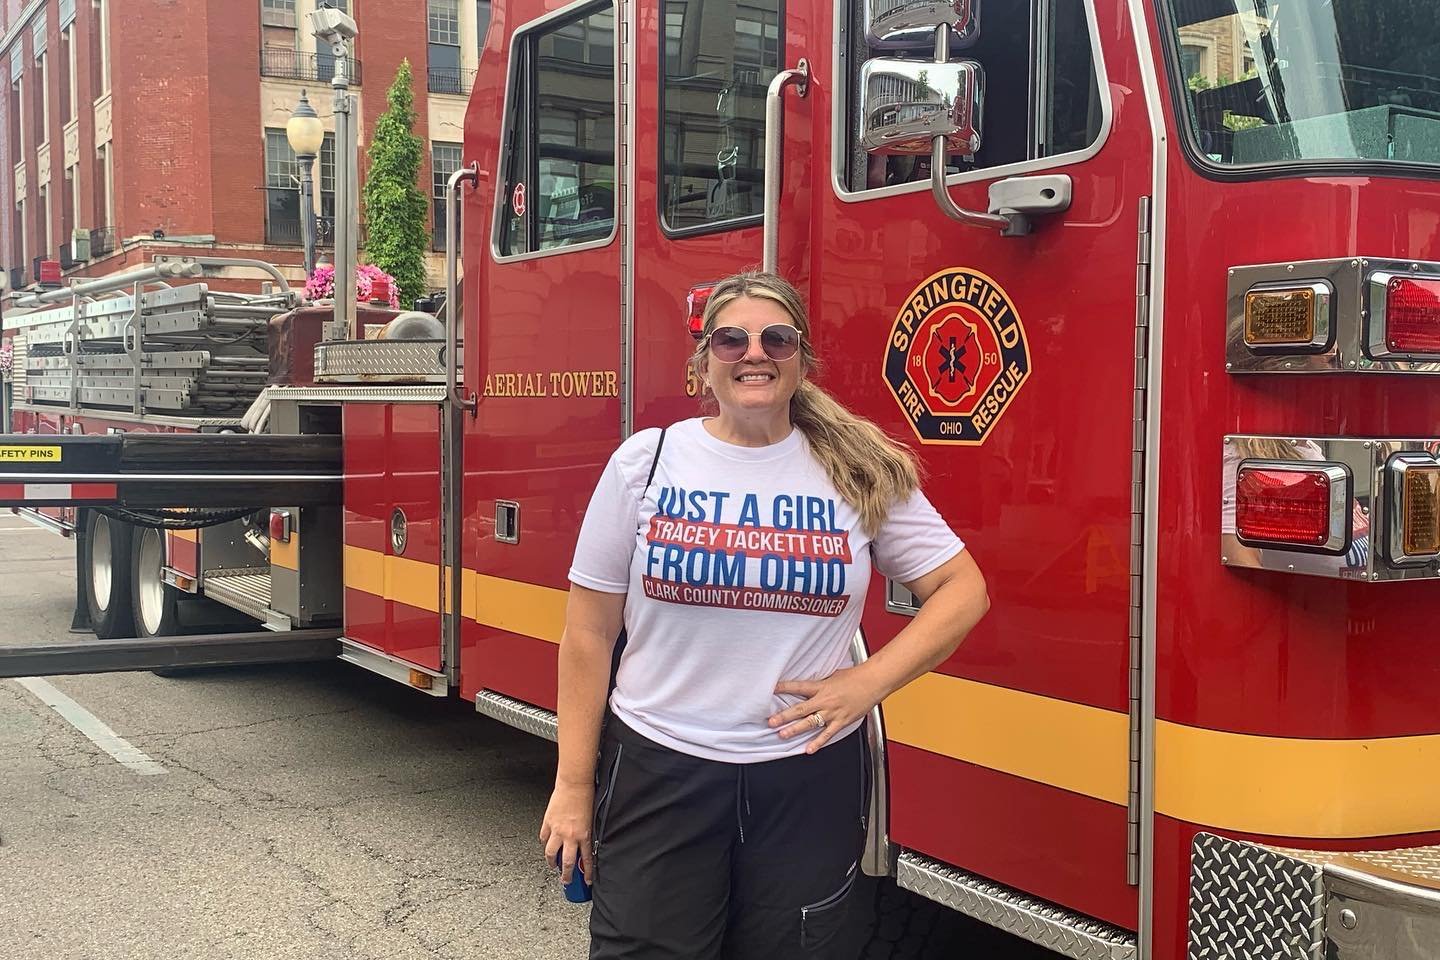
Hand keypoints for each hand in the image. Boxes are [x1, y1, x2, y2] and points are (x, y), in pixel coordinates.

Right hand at [539, 779, 593, 884]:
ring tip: (552, 865)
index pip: (587, 860)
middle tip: (566, 881)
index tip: (588, 881)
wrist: (574, 783)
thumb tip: (586, 845)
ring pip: (551, 853)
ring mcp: (557, 830)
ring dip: (551, 862)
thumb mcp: (591, 820)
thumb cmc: (586, 796)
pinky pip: (544, 837)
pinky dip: (545, 842)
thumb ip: (587, 834)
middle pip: (567, 862)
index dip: (588, 873)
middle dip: (567, 875)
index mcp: (584, 835)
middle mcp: (570, 836)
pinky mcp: (548, 822)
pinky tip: (547, 844)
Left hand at [769, 666, 883, 753]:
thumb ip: (820, 681)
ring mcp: (832, 712)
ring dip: (795, 730)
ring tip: (783, 734)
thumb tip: (809, 683)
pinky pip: (827, 734)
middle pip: (800, 709)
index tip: (771, 690)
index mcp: (821, 686)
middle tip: (771, 721)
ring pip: (810, 723)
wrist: (873, 682)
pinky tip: (808, 749)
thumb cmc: (855, 677)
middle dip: (784, 716)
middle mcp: (824, 700)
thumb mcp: (833, 675)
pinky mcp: (841, 721)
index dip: (783, 688)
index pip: (798, 687)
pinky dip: (818, 742)